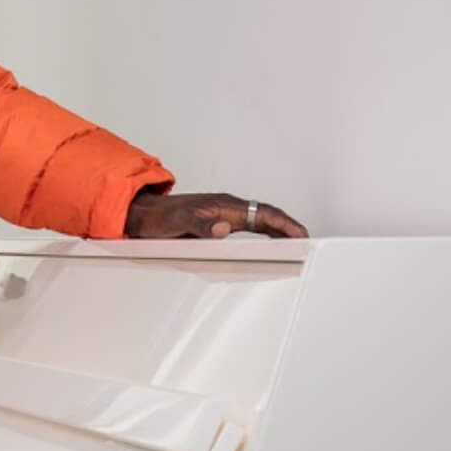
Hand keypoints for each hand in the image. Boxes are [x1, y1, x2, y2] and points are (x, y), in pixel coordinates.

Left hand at [124, 189, 306, 240]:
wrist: (143, 215)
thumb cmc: (160, 218)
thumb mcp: (178, 223)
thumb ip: (200, 225)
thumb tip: (224, 229)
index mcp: (224, 206)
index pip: (262, 213)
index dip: (284, 223)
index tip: (301, 234)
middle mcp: (227, 209)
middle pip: (267, 216)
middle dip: (289, 227)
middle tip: (307, 241)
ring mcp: (224, 215)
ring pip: (260, 221)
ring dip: (279, 231)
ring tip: (297, 243)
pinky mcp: (218, 223)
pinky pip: (249, 227)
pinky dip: (265, 233)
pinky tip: (270, 243)